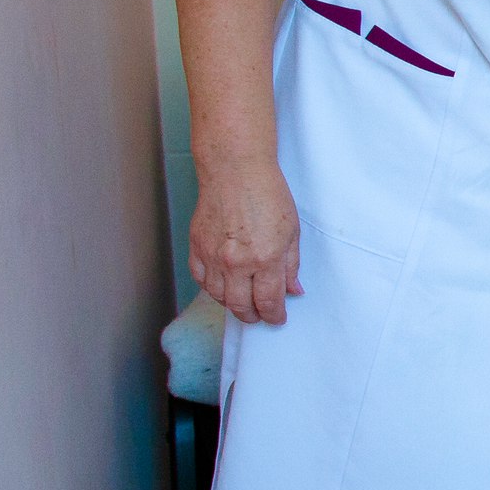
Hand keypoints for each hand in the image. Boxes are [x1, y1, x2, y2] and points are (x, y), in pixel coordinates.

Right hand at [190, 159, 302, 324]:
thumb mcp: (291, 232)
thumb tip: (293, 291)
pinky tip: (223, 286)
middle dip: (253, 316)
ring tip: (243, 302)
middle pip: (241, 306)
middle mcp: (236, 262)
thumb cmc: (268, 194)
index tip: (277, 318)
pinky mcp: (196, 247)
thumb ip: (290, 266)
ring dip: (232, 304)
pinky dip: (212, 288)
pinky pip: (201, 279)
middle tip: (260, 316)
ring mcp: (212, 256)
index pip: (268, 302)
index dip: (274, 316)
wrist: (235, 170)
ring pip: (219, 296)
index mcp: (265, 259)